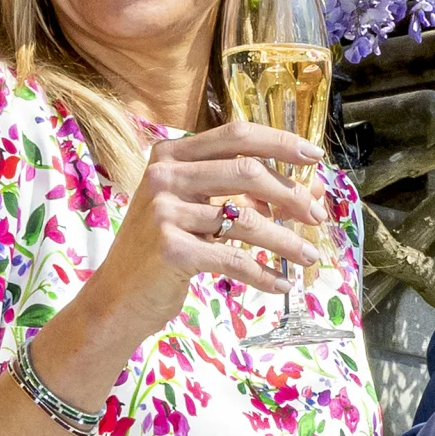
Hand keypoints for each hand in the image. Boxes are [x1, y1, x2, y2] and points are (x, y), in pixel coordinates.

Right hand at [61, 119, 335, 347]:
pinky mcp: (171, 250)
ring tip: (309, 257)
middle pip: (247, 172)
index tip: (314, 156)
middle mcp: (164, 176)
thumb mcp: (196, 212)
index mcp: (169, 155)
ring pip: (247, 220)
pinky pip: (234, 259)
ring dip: (286, 241)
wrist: (116, 299)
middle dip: (291, 195)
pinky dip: (264, 274)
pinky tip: (282, 284)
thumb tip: (311, 193)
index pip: (236, 136)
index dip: (280, 142)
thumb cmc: (163, 251)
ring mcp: (164, 212)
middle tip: (318, 217)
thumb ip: (242, 195)